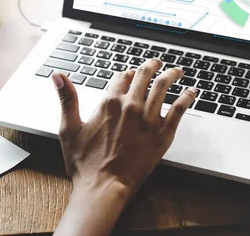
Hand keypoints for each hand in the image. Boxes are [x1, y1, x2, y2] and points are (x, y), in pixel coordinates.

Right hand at [52, 58, 195, 235]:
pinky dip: (187, 97)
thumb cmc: (84, 163)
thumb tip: (57, 75)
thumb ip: (67, 98)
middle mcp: (130, 106)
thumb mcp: (69, 128)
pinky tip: (192, 92)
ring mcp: (148, 120)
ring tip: (177, 70)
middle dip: (151, 66)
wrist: (103, 187)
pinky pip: (179, 110)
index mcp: (108, 103)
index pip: (121, 77)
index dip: (126, 73)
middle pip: (144, 76)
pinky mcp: (162, 134)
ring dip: (171, 75)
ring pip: (163, 87)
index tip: (130, 73)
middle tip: (157, 63)